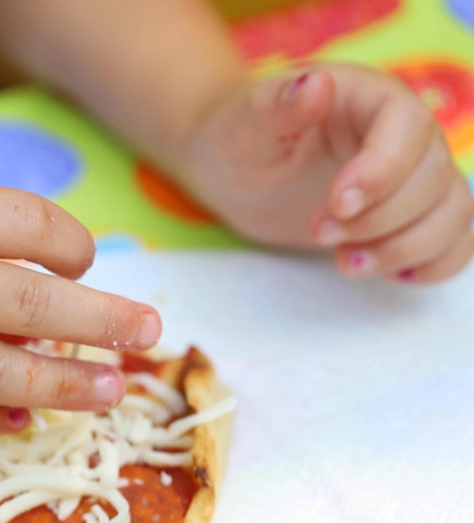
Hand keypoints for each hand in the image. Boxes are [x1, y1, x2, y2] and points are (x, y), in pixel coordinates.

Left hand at [183, 63, 473, 282]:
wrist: (234, 169)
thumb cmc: (240, 136)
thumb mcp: (247, 122)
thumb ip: (280, 106)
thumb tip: (317, 83)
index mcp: (369, 98)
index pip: (407, 126)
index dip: (382, 171)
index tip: (337, 204)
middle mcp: (404, 134)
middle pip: (433, 176)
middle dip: (379, 219)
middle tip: (318, 233)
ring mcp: (412, 177)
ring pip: (452, 211)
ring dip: (406, 248)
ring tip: (345, 263)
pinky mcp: (409, 215)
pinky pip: (454, 240)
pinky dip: (433, 263)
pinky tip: (386, 274)